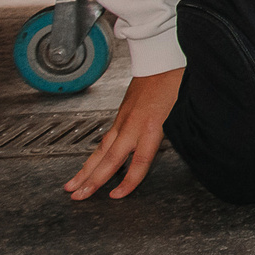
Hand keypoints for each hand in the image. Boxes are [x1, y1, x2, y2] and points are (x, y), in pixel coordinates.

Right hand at [65, 67, 182, 199]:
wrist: (161, 58)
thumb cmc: (177, 81)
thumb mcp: (183, 109)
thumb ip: (176, 131)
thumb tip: (180, 146)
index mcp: (152, 126)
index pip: (139, 162)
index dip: (128, 181)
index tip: (116, 196)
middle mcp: (133, 125)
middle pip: (110, 159)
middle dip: (92, 180)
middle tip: (77, 197)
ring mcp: (124, 119)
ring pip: (101, 149)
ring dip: (85, 169)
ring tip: (71, 185)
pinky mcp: (121, 113)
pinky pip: (106, 138)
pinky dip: (95, 154)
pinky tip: (89, 164)